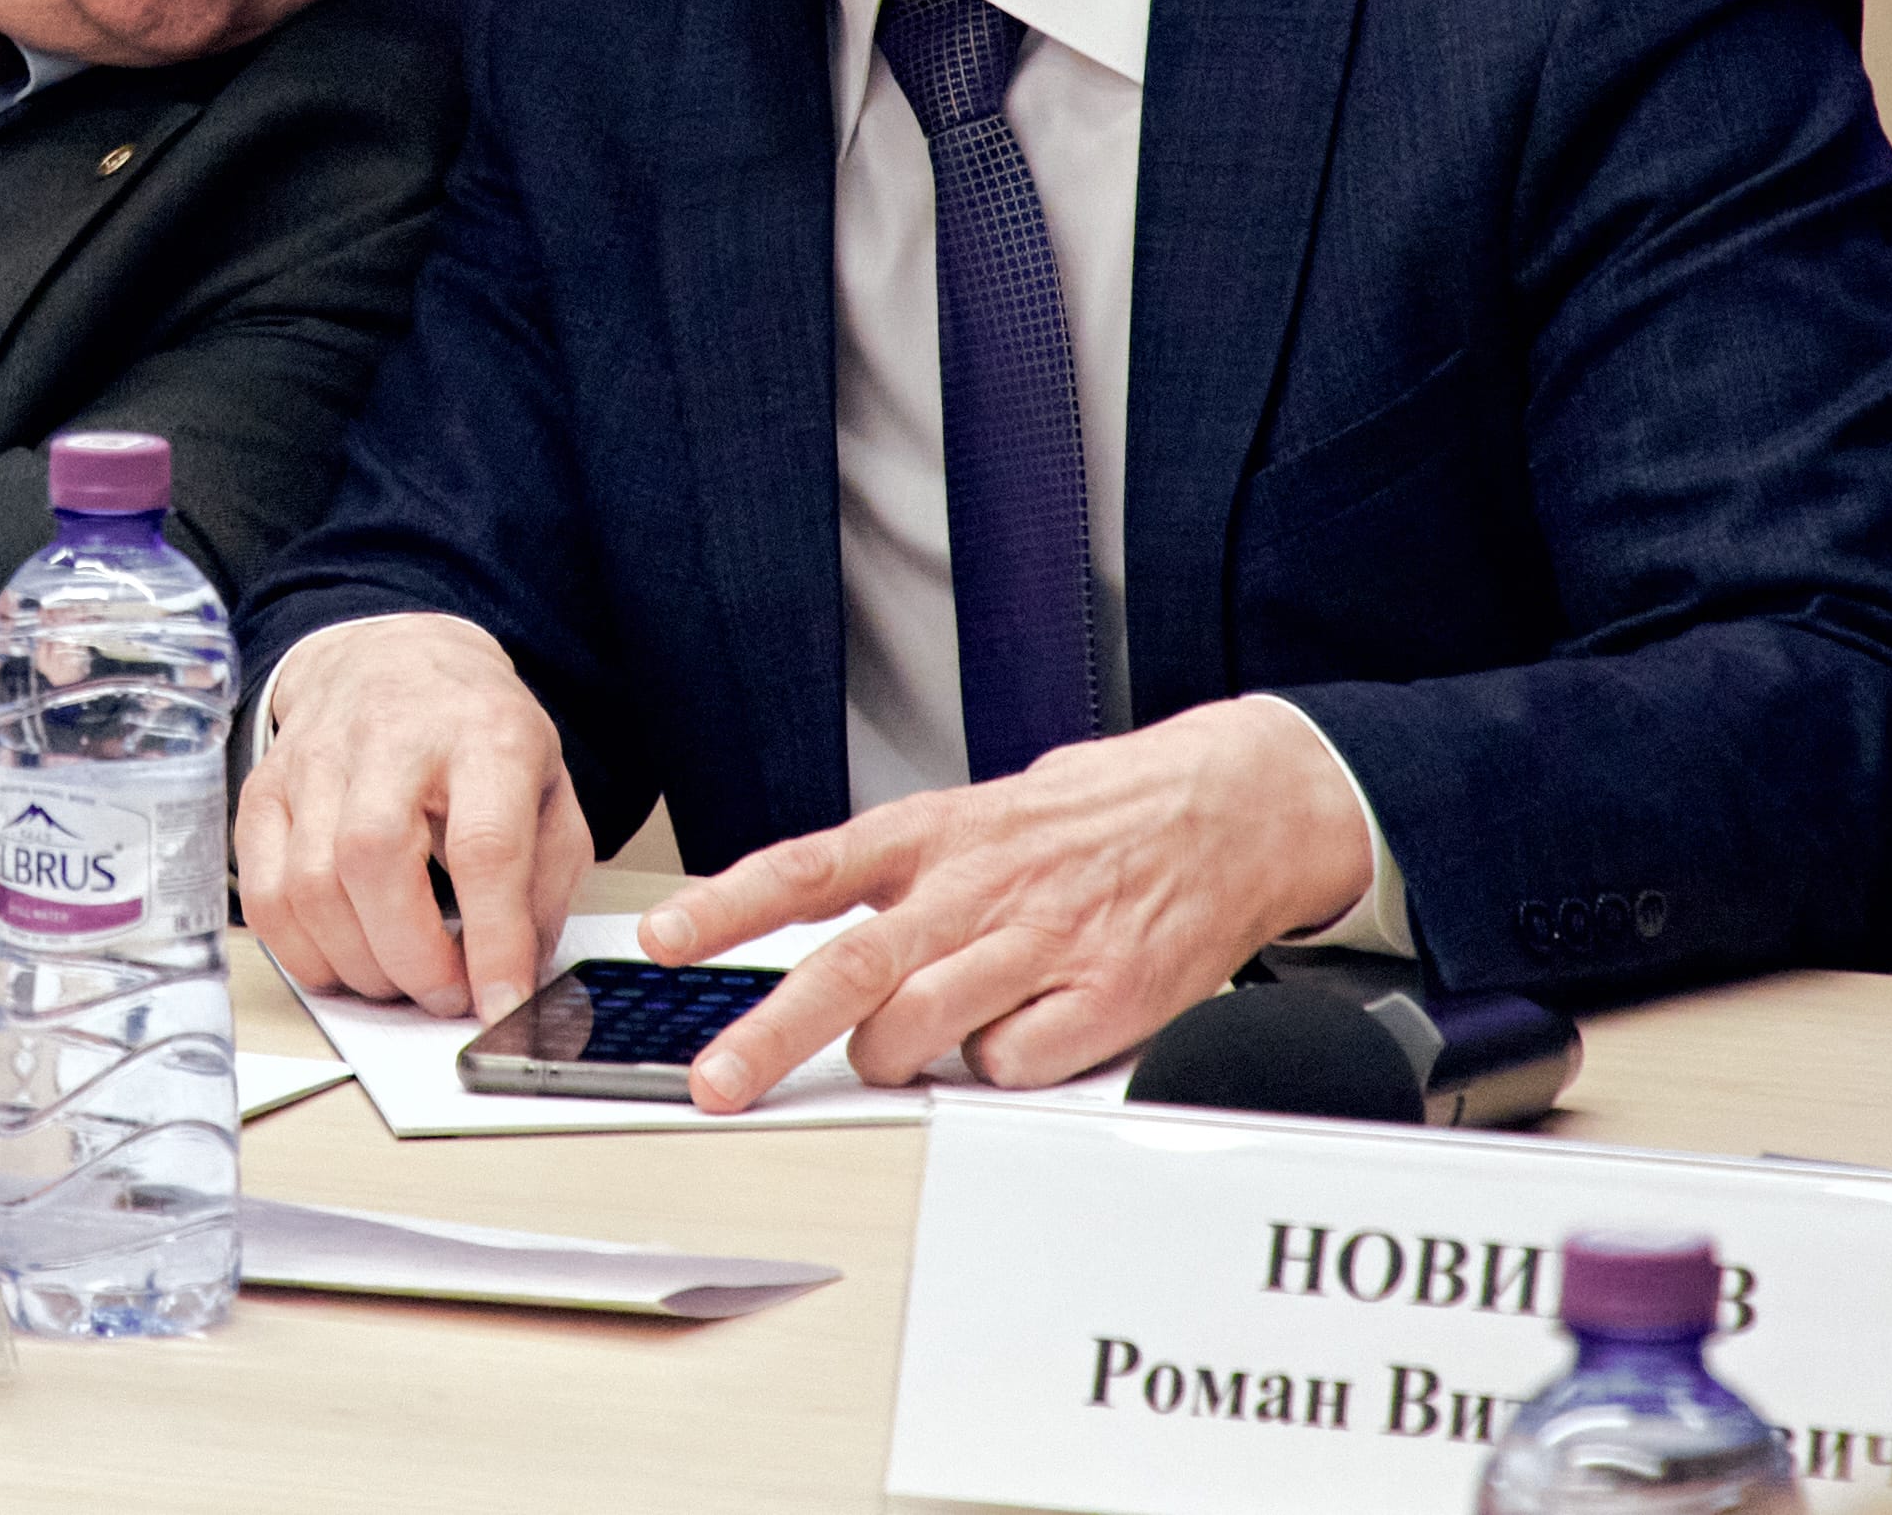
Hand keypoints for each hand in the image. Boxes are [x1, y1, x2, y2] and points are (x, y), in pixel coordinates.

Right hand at [234, 614, 591, 1021]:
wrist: (394, 659)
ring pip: (310, 884)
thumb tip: (516, 978)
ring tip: (398, 978)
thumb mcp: (548, 790)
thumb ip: (544, 885)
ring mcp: (315, 759)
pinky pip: (263, 891)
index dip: (492, 939)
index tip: (501, 1005)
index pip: (484, 846)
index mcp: (483, 735)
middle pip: (376, 861)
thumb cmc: (475, 737)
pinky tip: (342, 960)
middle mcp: (392, 737)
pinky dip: (300, 951)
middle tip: (444, 995)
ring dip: (358, 963)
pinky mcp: (264, 787)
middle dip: (411, 958)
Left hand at [634, 696, 1374, 1107]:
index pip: (807, 869)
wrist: (1230, 807)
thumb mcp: (974, 816)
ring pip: (922, 1028)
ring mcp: (1040, 944)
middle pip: (850, 969)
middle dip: (770, 1036)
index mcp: (932, 834)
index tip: (661, 938)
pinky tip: (1015, 1034)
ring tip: (899, 1048)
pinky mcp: (1105, 997)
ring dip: (891, 1057)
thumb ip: (895, 874)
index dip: (728, 904)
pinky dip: (996, 1067)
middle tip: (714, 1084)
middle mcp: (976, 887)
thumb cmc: (1088, 819)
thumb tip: (800, 925)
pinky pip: (1013, 1063)